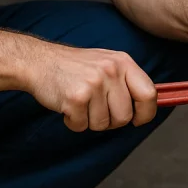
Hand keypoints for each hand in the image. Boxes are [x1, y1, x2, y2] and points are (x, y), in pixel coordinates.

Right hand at [25, 45, 157, 131]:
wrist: (39, 61)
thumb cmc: (74, 67)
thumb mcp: (107, 63)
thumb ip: (126, 82)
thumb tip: (147, 107)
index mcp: (123, 62)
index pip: (149, 94)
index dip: (146, 113)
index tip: (137, 120)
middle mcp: (111, 70)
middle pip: (125, 116)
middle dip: (110, 120)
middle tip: (95, 108)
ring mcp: (94, 83)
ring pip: (103, 124)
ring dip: (89, 121)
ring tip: (80, 103)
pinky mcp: (76, 97)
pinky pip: (82, 126)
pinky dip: (74, 122)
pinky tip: (68, 106)